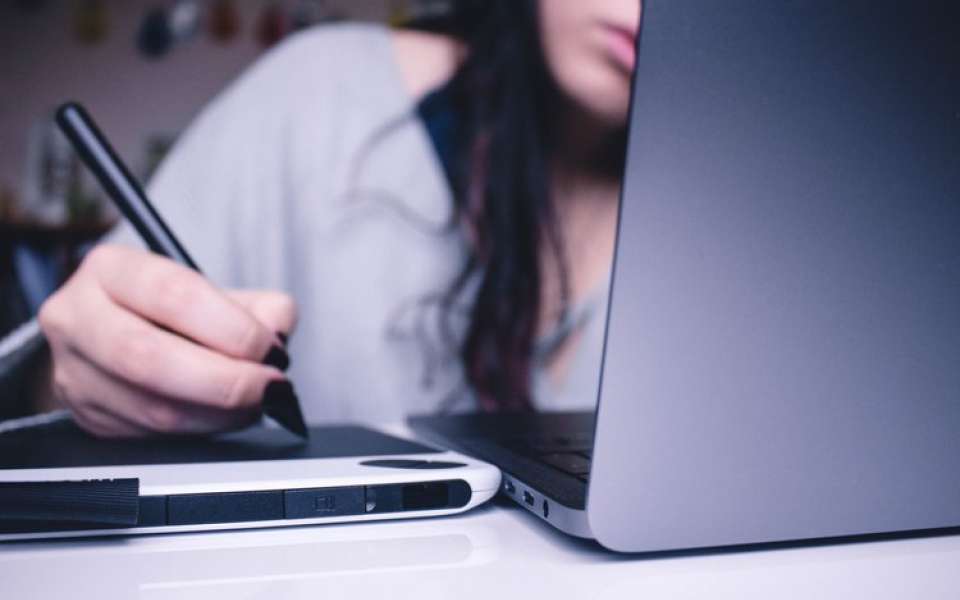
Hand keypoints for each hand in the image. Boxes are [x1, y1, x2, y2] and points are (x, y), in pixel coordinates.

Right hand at [38, 244, 297, 437]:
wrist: (116, 339)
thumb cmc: (172, 313)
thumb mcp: (215, 292)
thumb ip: (258, 306)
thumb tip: (277, 331)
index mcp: (111, 269)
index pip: (173, 295)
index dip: (231, 328)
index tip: (270, 349)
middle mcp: (77, 317)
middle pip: (149, 358)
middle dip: (224, 381)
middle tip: (268, 387)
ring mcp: (73, 372)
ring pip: (151, 407)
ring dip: (219, 414)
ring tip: (255, 404)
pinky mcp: (88, 417)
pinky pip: (151, 435)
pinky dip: (201, 431)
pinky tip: (225, 417)